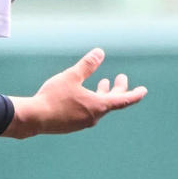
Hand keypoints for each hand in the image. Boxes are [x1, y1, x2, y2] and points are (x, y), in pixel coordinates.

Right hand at [3, 49, 146, 138]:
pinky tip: (81, 96)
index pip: (124, 100)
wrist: (34, 118)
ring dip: (102, 95)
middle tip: (120, 79)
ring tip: (101, 84)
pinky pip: (86, 112)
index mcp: (98, 106)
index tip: (143, 90)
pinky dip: (89, 102)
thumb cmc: (54, 97)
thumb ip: (87, 65)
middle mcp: (94, 117)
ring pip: (98, 107)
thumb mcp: (71, 77)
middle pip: (111, 103)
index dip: (135, 94)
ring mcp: (82, 123)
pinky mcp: (71, 126)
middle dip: (116, 89)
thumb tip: (100, 52)